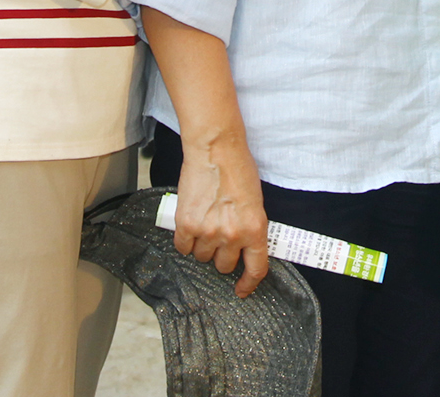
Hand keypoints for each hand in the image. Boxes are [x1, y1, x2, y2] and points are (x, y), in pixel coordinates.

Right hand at [174, 133, 269, 296]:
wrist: (216, 150)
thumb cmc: (238, 169)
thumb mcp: (256, 203)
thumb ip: (251, 229)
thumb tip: (245, 248)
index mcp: (255, 229)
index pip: (256, 269)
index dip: (248, 284)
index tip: (242, 290)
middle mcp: (232, 235)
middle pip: (224, 266)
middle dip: (222, 255)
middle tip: (220, 236)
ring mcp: (208, 232)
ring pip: (203, 257)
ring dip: (204, 246)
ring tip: (206, 223)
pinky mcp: (186, 225)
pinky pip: (183, 247)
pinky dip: (186, 240)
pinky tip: (191, 224)